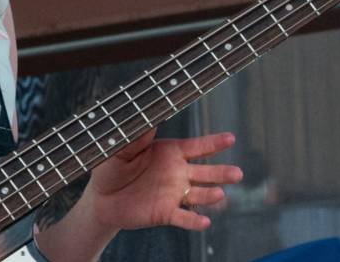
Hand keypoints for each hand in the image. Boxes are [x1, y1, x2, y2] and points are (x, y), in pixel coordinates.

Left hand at [84, 129, 240, 231]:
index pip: (197, 147)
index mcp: (170, 153)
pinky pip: (184, 217)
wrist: (102, 197)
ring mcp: (174, 193)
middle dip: (222, 173)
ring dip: (210, 195)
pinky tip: (204, 222)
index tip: (230, 138)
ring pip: (199, 194)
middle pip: (206, 172)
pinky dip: (194, 221)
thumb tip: (148, 117)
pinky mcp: (166, 212)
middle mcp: (178, 173)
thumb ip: (136, 137)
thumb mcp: (121, 149)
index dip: (214, 143)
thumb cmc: (112, 167)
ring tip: (219, 194)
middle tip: (237, 174)